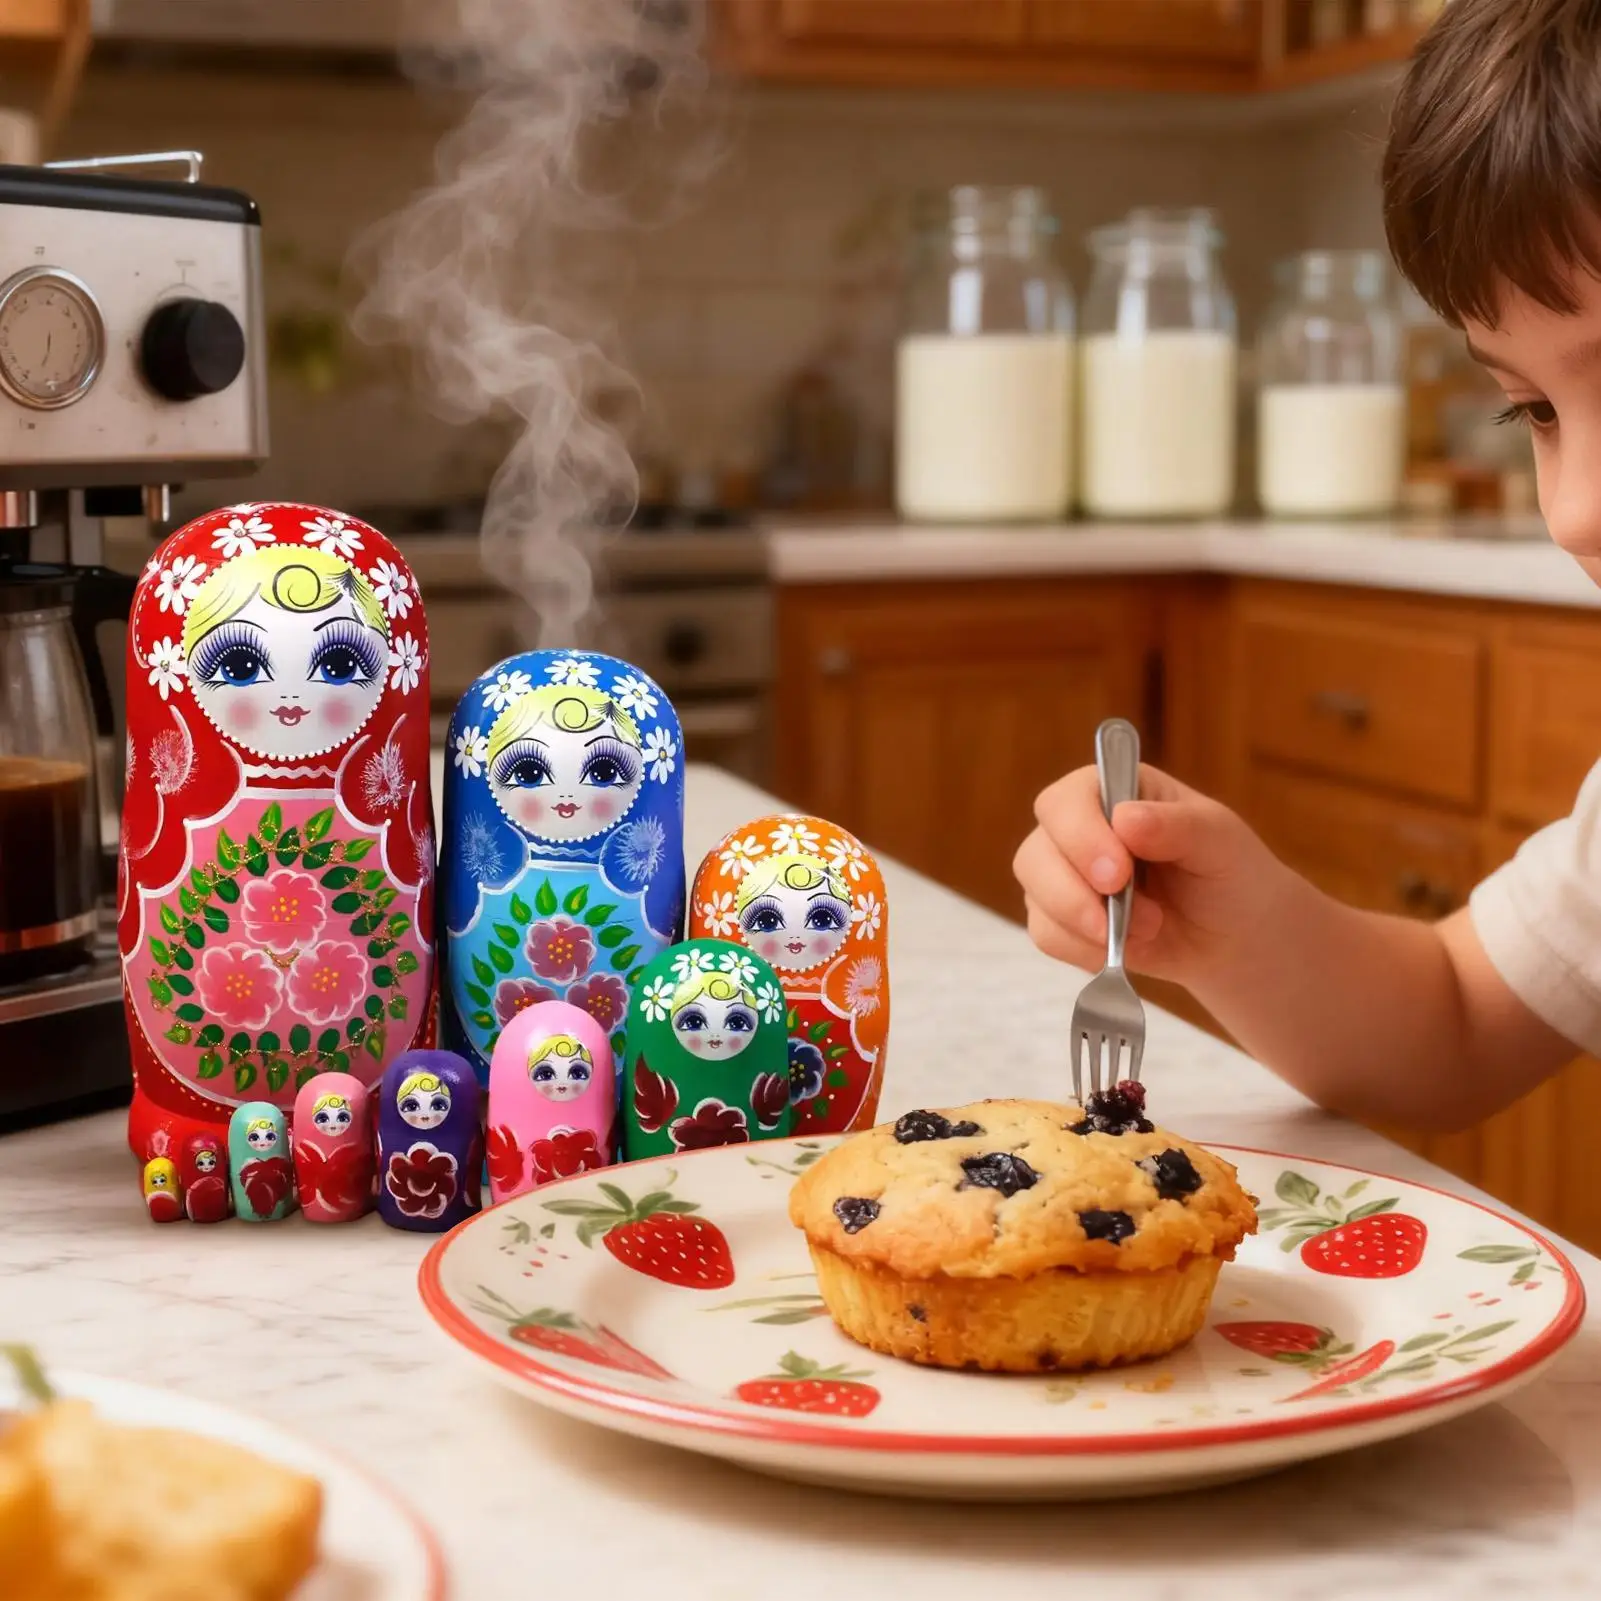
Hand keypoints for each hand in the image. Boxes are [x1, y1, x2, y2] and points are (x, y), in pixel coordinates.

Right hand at [1013, 763, 1293, 991]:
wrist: (1234, 936)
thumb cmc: (1229, 873)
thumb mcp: (1220, 841)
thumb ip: (1177, 826)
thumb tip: (1125, 818)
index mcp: (1111, 790)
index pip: (1065, 802)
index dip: (1081, 837)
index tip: (1117, 874)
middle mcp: (1075, 826)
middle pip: (1036, 852)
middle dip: (1076, 894)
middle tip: (1134, 919)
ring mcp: (1061, 873)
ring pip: (1036, 897)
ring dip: (1087, 925)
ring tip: (1150, 928)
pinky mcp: (1059, 918)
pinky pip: (1046, 935)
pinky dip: (1084, 950)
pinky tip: (1125, 946)